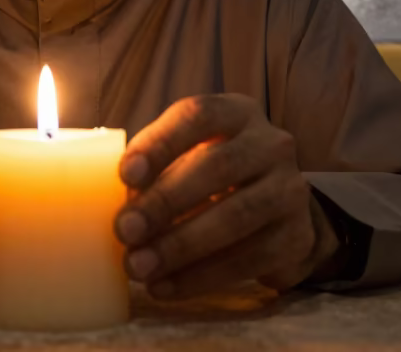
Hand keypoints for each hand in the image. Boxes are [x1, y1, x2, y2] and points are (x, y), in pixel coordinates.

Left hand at [114, 94, 338, 297]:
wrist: (278, 213)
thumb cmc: (213, 176)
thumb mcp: (189, 156)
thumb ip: (155, 166)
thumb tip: (103, 197)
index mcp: (237, 113)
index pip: (197, 116)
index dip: (160, 143)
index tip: (125, 174)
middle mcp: (271, 144)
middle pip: (216, 166)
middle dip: (164, 202)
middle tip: (124, 231)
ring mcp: (291, 189)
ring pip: (235, 217)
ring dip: (180, 246)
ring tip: (138, 266)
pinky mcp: (297, 236)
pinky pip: (249, 260)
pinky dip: (202, 277)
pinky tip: (166, 286)